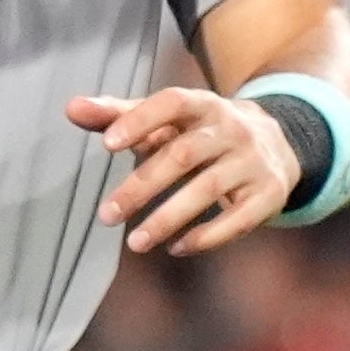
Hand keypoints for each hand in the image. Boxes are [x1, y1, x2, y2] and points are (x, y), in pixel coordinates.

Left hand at [71, 82, 299, 254]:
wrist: (278, 143)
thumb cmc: (201, 133)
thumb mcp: (166, 121)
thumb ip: (119, 115)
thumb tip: (71, 109)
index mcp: (203, 104)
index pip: (171, 103)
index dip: (140, 121)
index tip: (106, 145)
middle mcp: (231, 129)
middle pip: (183, 155)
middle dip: (142, 186)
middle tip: (106, 216)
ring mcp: (253, 161)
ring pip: (208, 189)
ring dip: (168, 218)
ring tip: (134, 242)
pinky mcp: (268, 194)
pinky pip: (238, 219)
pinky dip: (206, 236)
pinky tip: (175, 247)